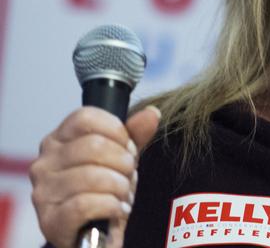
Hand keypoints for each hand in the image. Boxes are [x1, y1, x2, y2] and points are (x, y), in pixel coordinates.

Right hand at [30, 105, 159, 247]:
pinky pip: (86, 204)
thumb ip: (135, 134)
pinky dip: (110, 206)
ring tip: (121, 194)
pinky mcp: (50, 221)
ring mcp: (43, 193)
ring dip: (120, 186)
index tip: (127, 146)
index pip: (86, 117)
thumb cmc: (104, 189)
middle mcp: (44, 164)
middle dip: (123, 161)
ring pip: (93, 176)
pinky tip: (115, 208)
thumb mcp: (121, 157)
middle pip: (93, 146)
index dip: (116, 130)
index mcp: (57, 141)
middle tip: (128, 174)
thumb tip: (151, 113)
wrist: (96, 231)